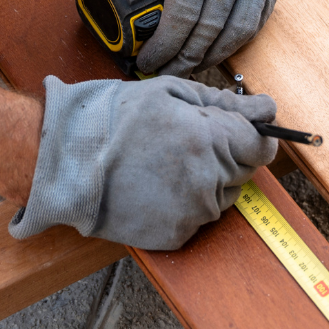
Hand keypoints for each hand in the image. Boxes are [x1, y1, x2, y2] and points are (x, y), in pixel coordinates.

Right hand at [10, 75, 278, 249]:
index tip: (238, 128)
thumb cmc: (111, 119)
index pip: (262, 145)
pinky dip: (188, 203)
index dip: (254, 134)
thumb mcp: (168, 92)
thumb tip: (268, 109)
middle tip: (186, 140)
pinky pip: (199, 217)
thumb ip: (224, 102)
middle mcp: (206, 181)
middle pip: (245, 170)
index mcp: (209, 140)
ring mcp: (191, 213)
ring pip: (224, 195)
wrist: (60, 163)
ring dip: (209, 179)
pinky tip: (157, 185)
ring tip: (166, 162)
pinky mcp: (175, 236)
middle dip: (227, 153)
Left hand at [56, 0, 280, 76]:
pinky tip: (208, 55)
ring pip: (236, 32)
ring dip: (209, 59)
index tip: (146, 63)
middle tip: (163, 74)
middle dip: (184, 59)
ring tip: (183, 69)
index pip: (184, 13)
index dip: (165, 46)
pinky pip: (253, 26)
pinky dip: (231, 47)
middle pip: (210, 28)